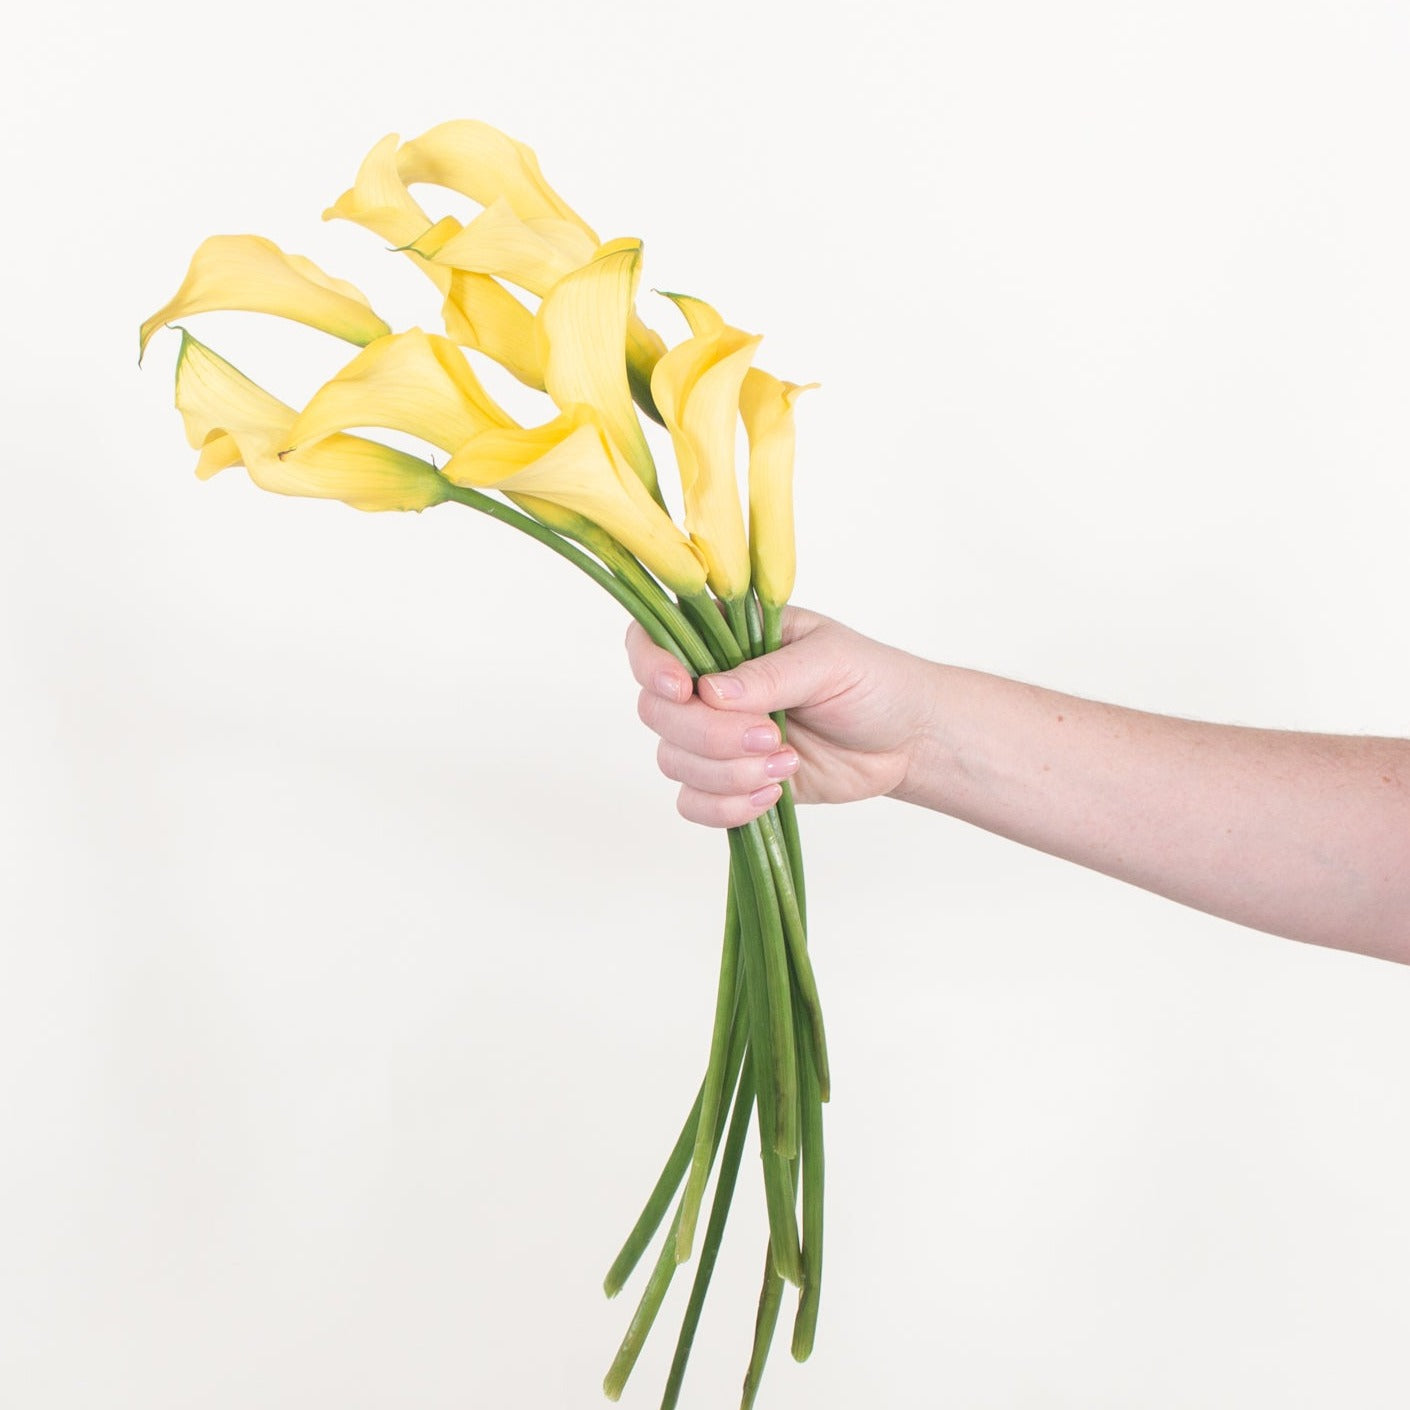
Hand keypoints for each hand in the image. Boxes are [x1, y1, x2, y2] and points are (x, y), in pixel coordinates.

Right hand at [626, 606, 935, 826]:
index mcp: (725, 637)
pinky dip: (727, 807)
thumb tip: (711, 692)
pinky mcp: (730, 782)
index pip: (654, 641)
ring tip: (786, 765)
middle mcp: (708, 686)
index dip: (653, 665)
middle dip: (709, 734)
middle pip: (658, 712)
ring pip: (674, 761)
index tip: (683, 689)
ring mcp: (715, 738)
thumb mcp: (829, 662)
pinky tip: (772, 796)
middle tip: (771, 737)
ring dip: (727, 773)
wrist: (906, 741)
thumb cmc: (872, 682)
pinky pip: (694, 803)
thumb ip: (770, 675)